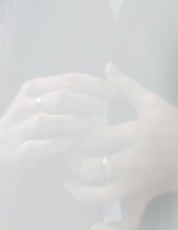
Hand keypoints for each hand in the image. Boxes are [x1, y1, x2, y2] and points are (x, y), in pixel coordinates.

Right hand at [0, 73, 114, 172]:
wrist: (1, 152)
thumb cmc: (33, 124)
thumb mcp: (46, 102)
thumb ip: (71, 91)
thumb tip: (111, 77)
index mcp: (33, 88)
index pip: (69, 80)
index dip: (95, 84)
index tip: (115, 92)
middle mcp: (23, 106)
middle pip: (60, 98)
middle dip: (86, 102)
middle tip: (105, 108)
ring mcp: (16, 129)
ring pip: (45, 121)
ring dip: (72, 122)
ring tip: (91, 124)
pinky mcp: (14, 152)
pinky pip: (36, 147)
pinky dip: (54, 144)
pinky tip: (70, 144)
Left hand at [65, 64, 177, 229]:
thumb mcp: (155, 102)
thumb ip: (127, 86)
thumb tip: (107, 67)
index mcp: (136, 133)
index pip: (92, 138)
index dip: (73, 136)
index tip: (66, 131)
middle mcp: (135, 160)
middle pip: (89, 167)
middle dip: (70, 163)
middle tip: (63, 156)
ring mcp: (141, 181)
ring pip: (100, 195)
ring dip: (79, 192)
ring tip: (70, 183)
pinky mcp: (147, 196)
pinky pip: (128, 220)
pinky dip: (110, 229)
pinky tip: (94, 228)